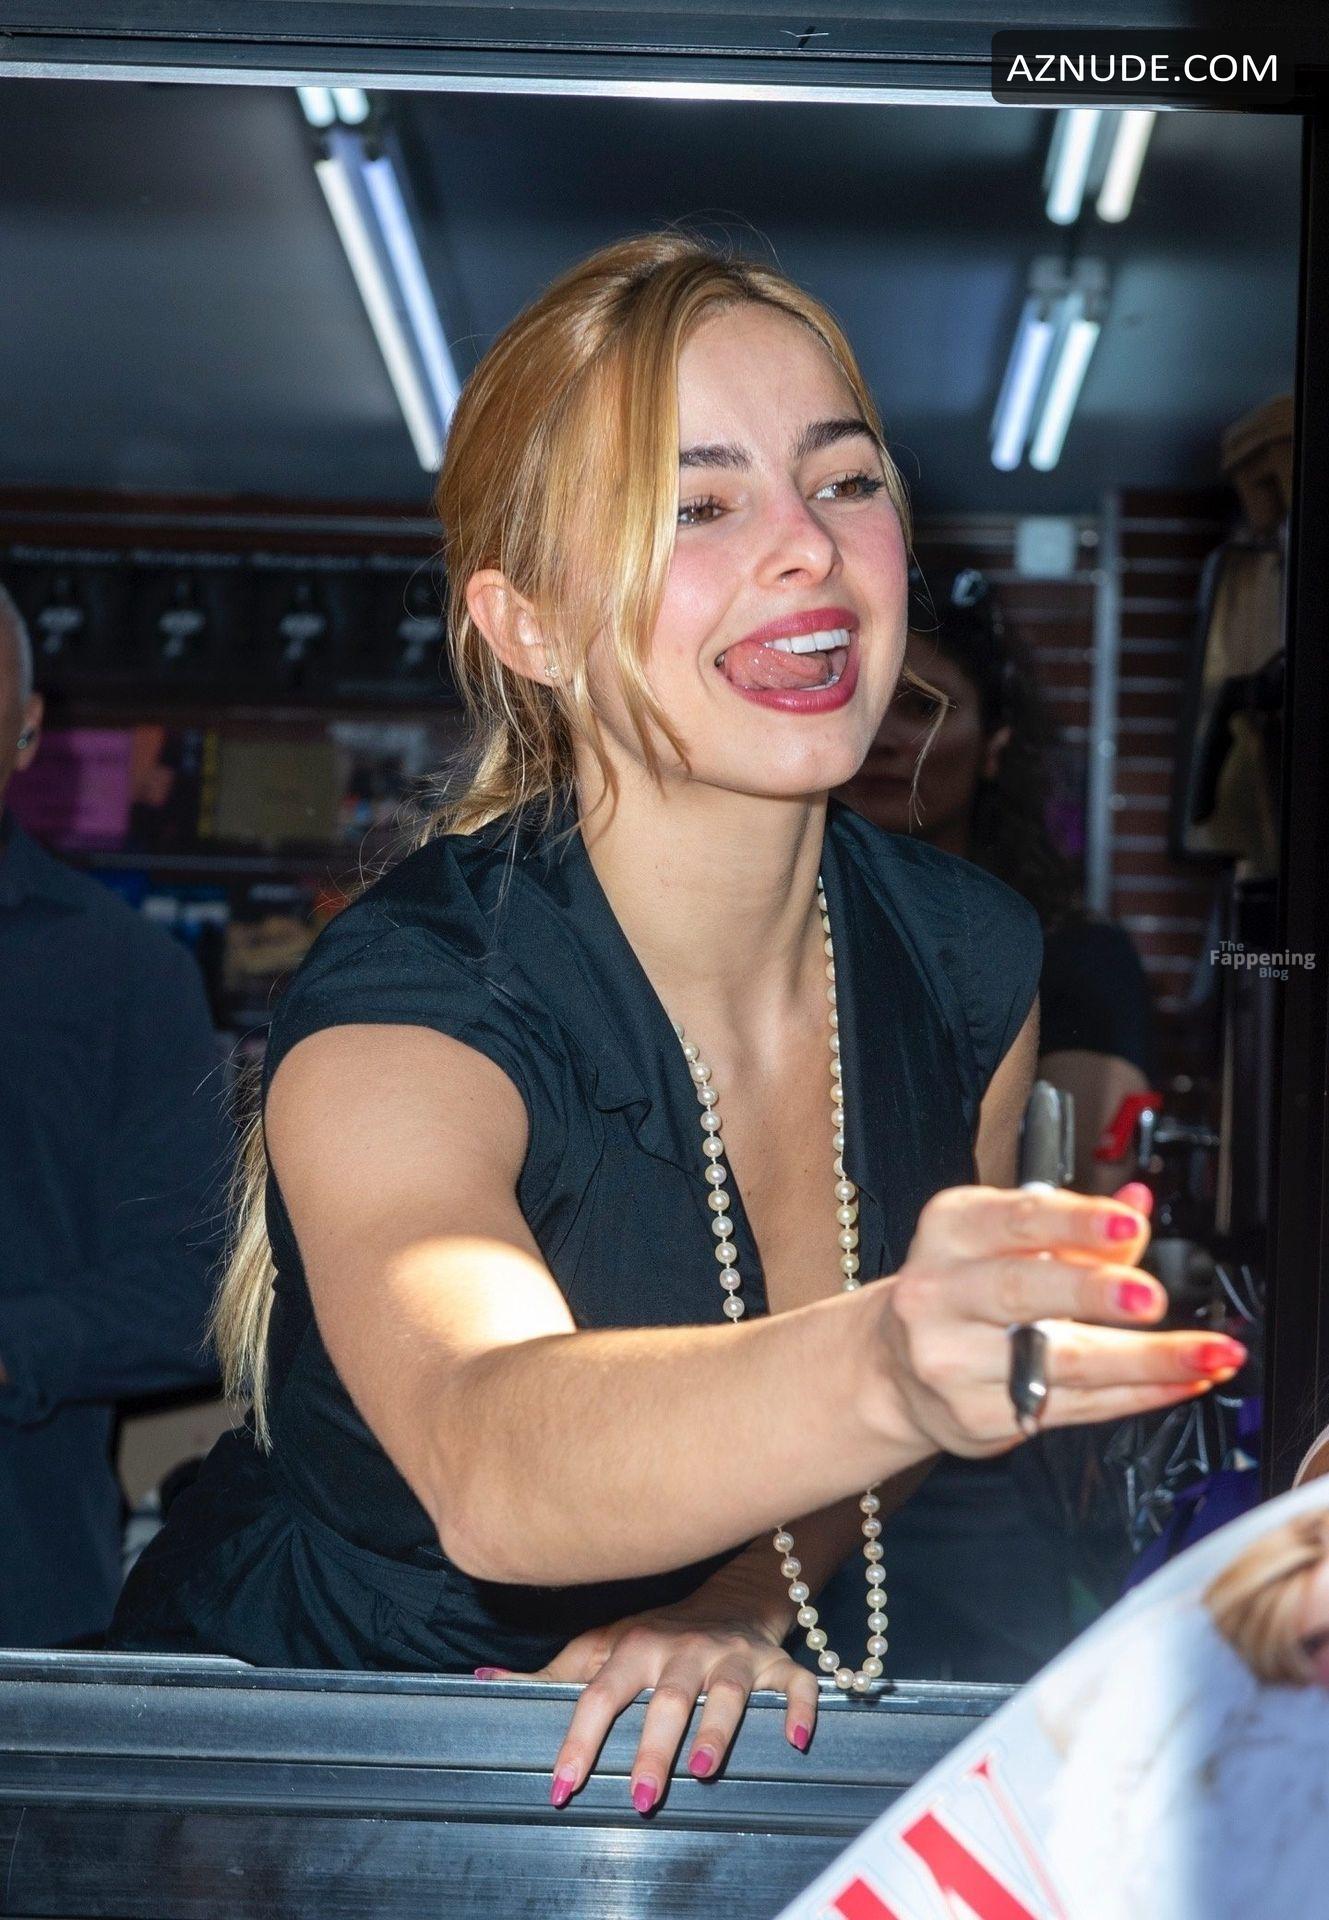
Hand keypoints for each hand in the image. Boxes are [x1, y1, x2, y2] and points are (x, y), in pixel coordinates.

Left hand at [478, 1588, 818, 1813]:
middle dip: (654, 1747)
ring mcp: (733, 1656)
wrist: (728, 1595)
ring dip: (719, 1728)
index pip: (600, 1695)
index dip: (578, 1739)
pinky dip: (801, 1709)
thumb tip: (478, 1682)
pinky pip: (797, 1684)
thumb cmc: (653, 1636)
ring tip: (705, 1770)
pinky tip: (797, 1740)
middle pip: (668, 1699)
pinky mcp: (777, 1664)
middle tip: (640, 1798)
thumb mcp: (599, 1646)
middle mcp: (684, 1650)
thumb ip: (547, 1674)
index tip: (559, 1787)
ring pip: (728, 1691)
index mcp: (635, 1648)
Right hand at [871, 1179, 1245, 1458]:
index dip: (1074, 1222)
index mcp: (950, 1232)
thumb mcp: (1002, 1239)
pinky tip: (1180, 1381)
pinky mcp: (979, 1416)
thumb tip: (1137, 1205)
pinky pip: (1075, 1407)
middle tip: (1151, 1298)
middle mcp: (939, 1294)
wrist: (896, 1368)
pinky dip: (1136, 1395)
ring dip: (1146, 1360)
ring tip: (1207, 1353)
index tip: (1127, 1225)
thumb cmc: (962, 1290)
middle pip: (1021, 1292)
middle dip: (1091, 1292)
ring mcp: (953, 1361)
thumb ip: (1075, 1227)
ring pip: (1060, 1362)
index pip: (1015, 1220)